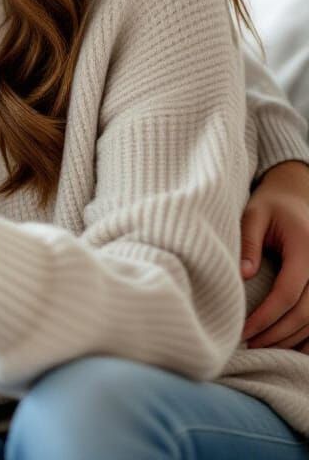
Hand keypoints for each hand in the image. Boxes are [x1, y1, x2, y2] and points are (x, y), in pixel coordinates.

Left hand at [241, 160, 308, 349]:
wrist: (296, 196)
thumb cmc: (270, 204)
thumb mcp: (254, 214)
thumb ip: (249, 242)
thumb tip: (243, 276)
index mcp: (306, 248)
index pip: (288, 293)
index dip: (265, 316)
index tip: (242, 330)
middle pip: (305, 313)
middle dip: (276, 334)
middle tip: (249, 345)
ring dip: (291, 339)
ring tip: (262, 348)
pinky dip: (308, 336)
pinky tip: (290, 348)